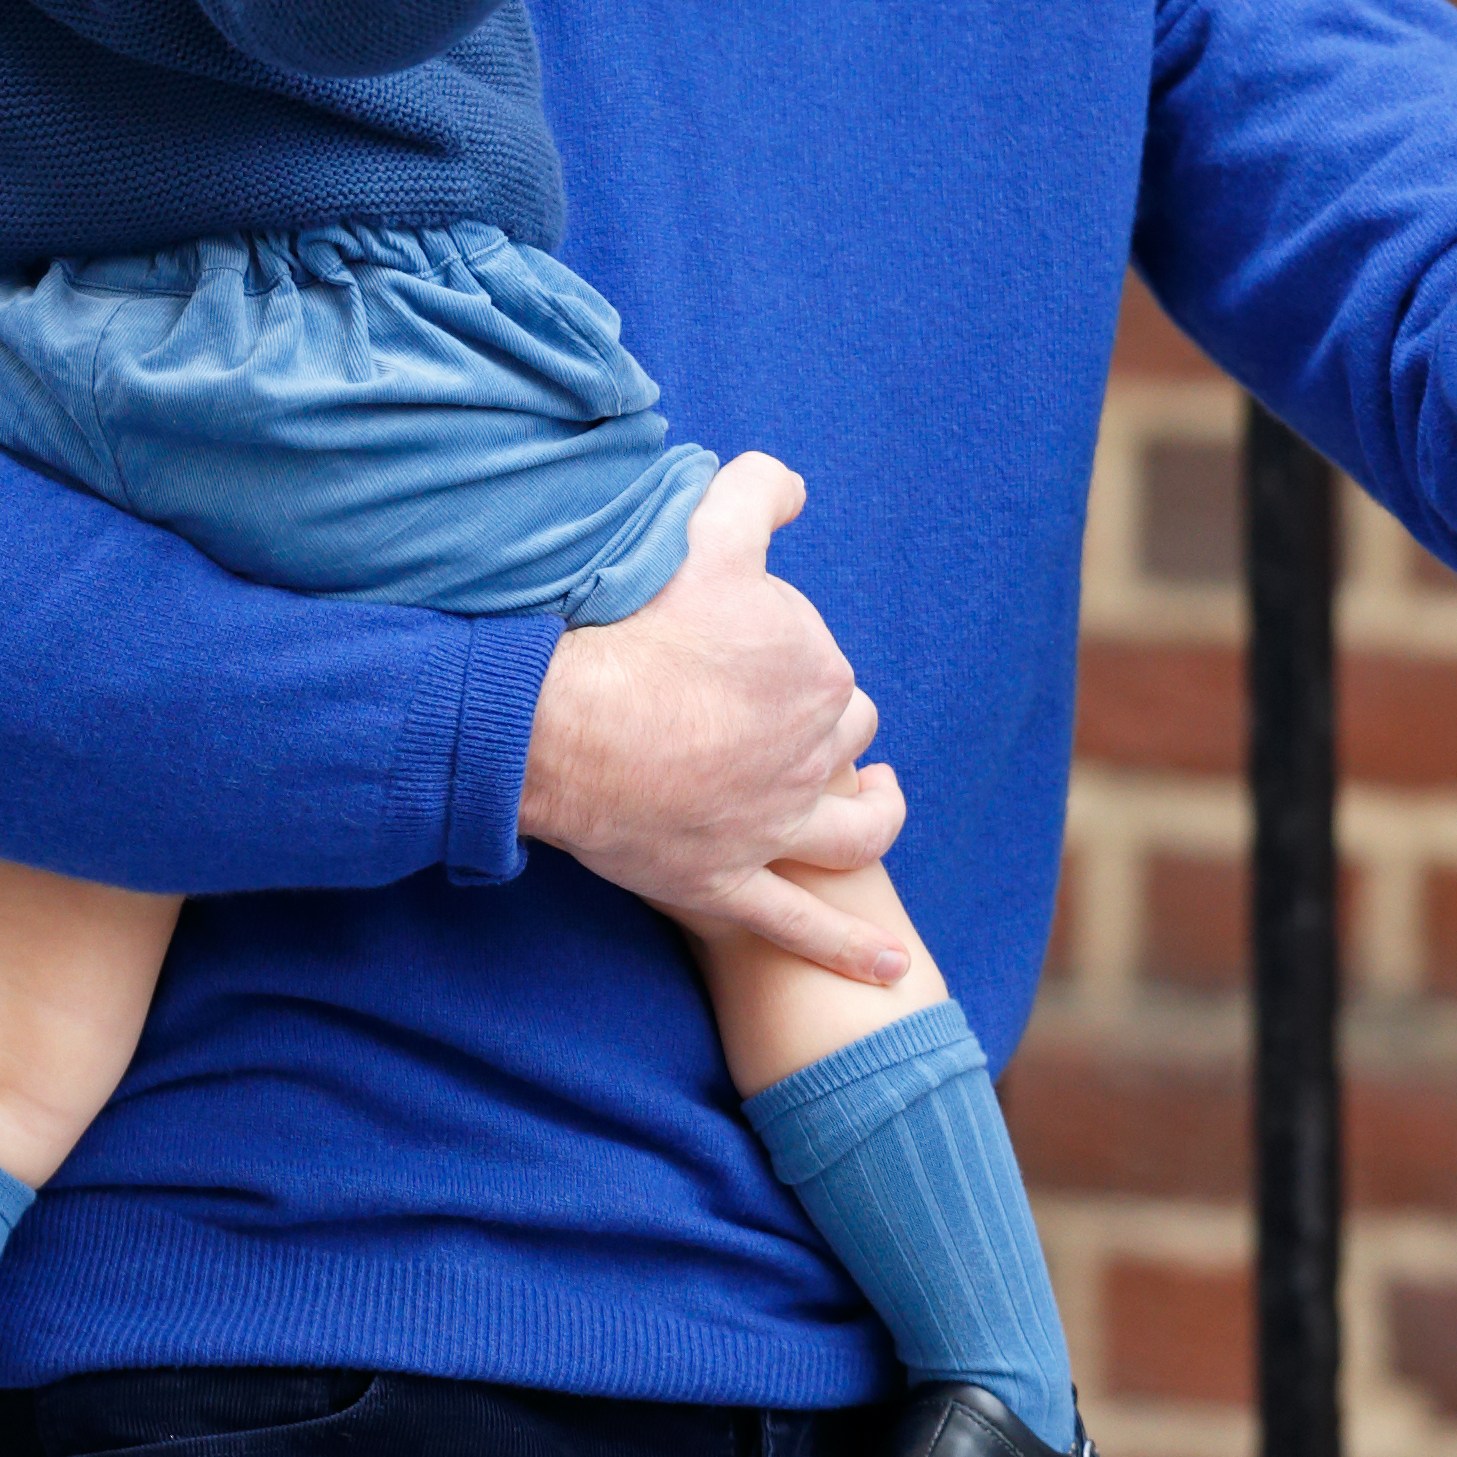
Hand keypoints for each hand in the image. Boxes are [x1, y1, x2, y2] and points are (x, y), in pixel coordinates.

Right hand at [517, 451, 910, 979]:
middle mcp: (810, 757)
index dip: (799, 666)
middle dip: (831, 733)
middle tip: (795, 724)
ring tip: (878, 801)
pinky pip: (803, 926)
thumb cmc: (633, 630)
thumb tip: (792, 485)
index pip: (831, 672)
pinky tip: (893, 971)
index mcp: (816, 677)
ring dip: (874, 818)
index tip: (757, 662)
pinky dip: (853, 953)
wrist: (562, 723)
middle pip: (844, 744)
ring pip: (852, 832)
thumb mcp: (703, 540)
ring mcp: (772, 828)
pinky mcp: (728, 884)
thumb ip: (753, 496)